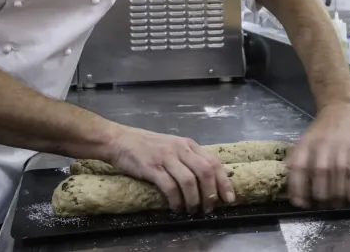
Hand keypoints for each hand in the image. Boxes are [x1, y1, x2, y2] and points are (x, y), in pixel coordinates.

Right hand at [106, 125, 234, 213]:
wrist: (120, 140)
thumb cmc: (148, 146)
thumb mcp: (173, 146)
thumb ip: (189, 158)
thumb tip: (208, 179)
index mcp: (188, 144)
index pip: (213, 162)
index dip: (224, 182)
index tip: (229, 199)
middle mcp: (180, 149)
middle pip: (205, 172)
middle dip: (211, 193)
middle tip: (209, 208)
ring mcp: (166, 158)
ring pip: (189, 181)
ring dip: (194, 200)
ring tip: (192, 210)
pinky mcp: (152, 168)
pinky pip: (170, 187)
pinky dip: (176, 200)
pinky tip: (176, 207)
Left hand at [286, 101, 349, 207]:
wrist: (342, 107)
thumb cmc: (321, 129)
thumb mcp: (304, 140)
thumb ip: (297, 159)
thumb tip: (291, 183)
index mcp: (306, 144)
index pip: (299, 168)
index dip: (298, 188)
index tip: (300, 203)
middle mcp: (323, 146)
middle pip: (321, 175)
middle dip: (322, 195)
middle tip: (323, 205)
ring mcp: (342, 148)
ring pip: (340, 177)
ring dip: (339, 196)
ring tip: (337, 203)